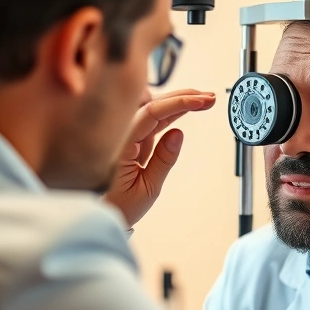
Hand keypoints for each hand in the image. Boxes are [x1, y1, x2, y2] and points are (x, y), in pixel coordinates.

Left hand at [102, 89, 215, 226]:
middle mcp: (120, 134)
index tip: (200, 102)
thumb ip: (163, 160)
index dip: (178, 103)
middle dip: (182, 97)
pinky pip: (152, 119)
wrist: (101, 212)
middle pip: (152, 104)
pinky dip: (171, 112)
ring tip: (203, 101)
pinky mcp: (131, 137)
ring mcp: (126, 134)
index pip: (151, 113)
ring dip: (178, 101)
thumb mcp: (146, 189)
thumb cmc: (117, 204)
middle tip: (208, 98)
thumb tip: (178, 133)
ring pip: (153, 108)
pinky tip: (186, 108)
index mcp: (120, 145)